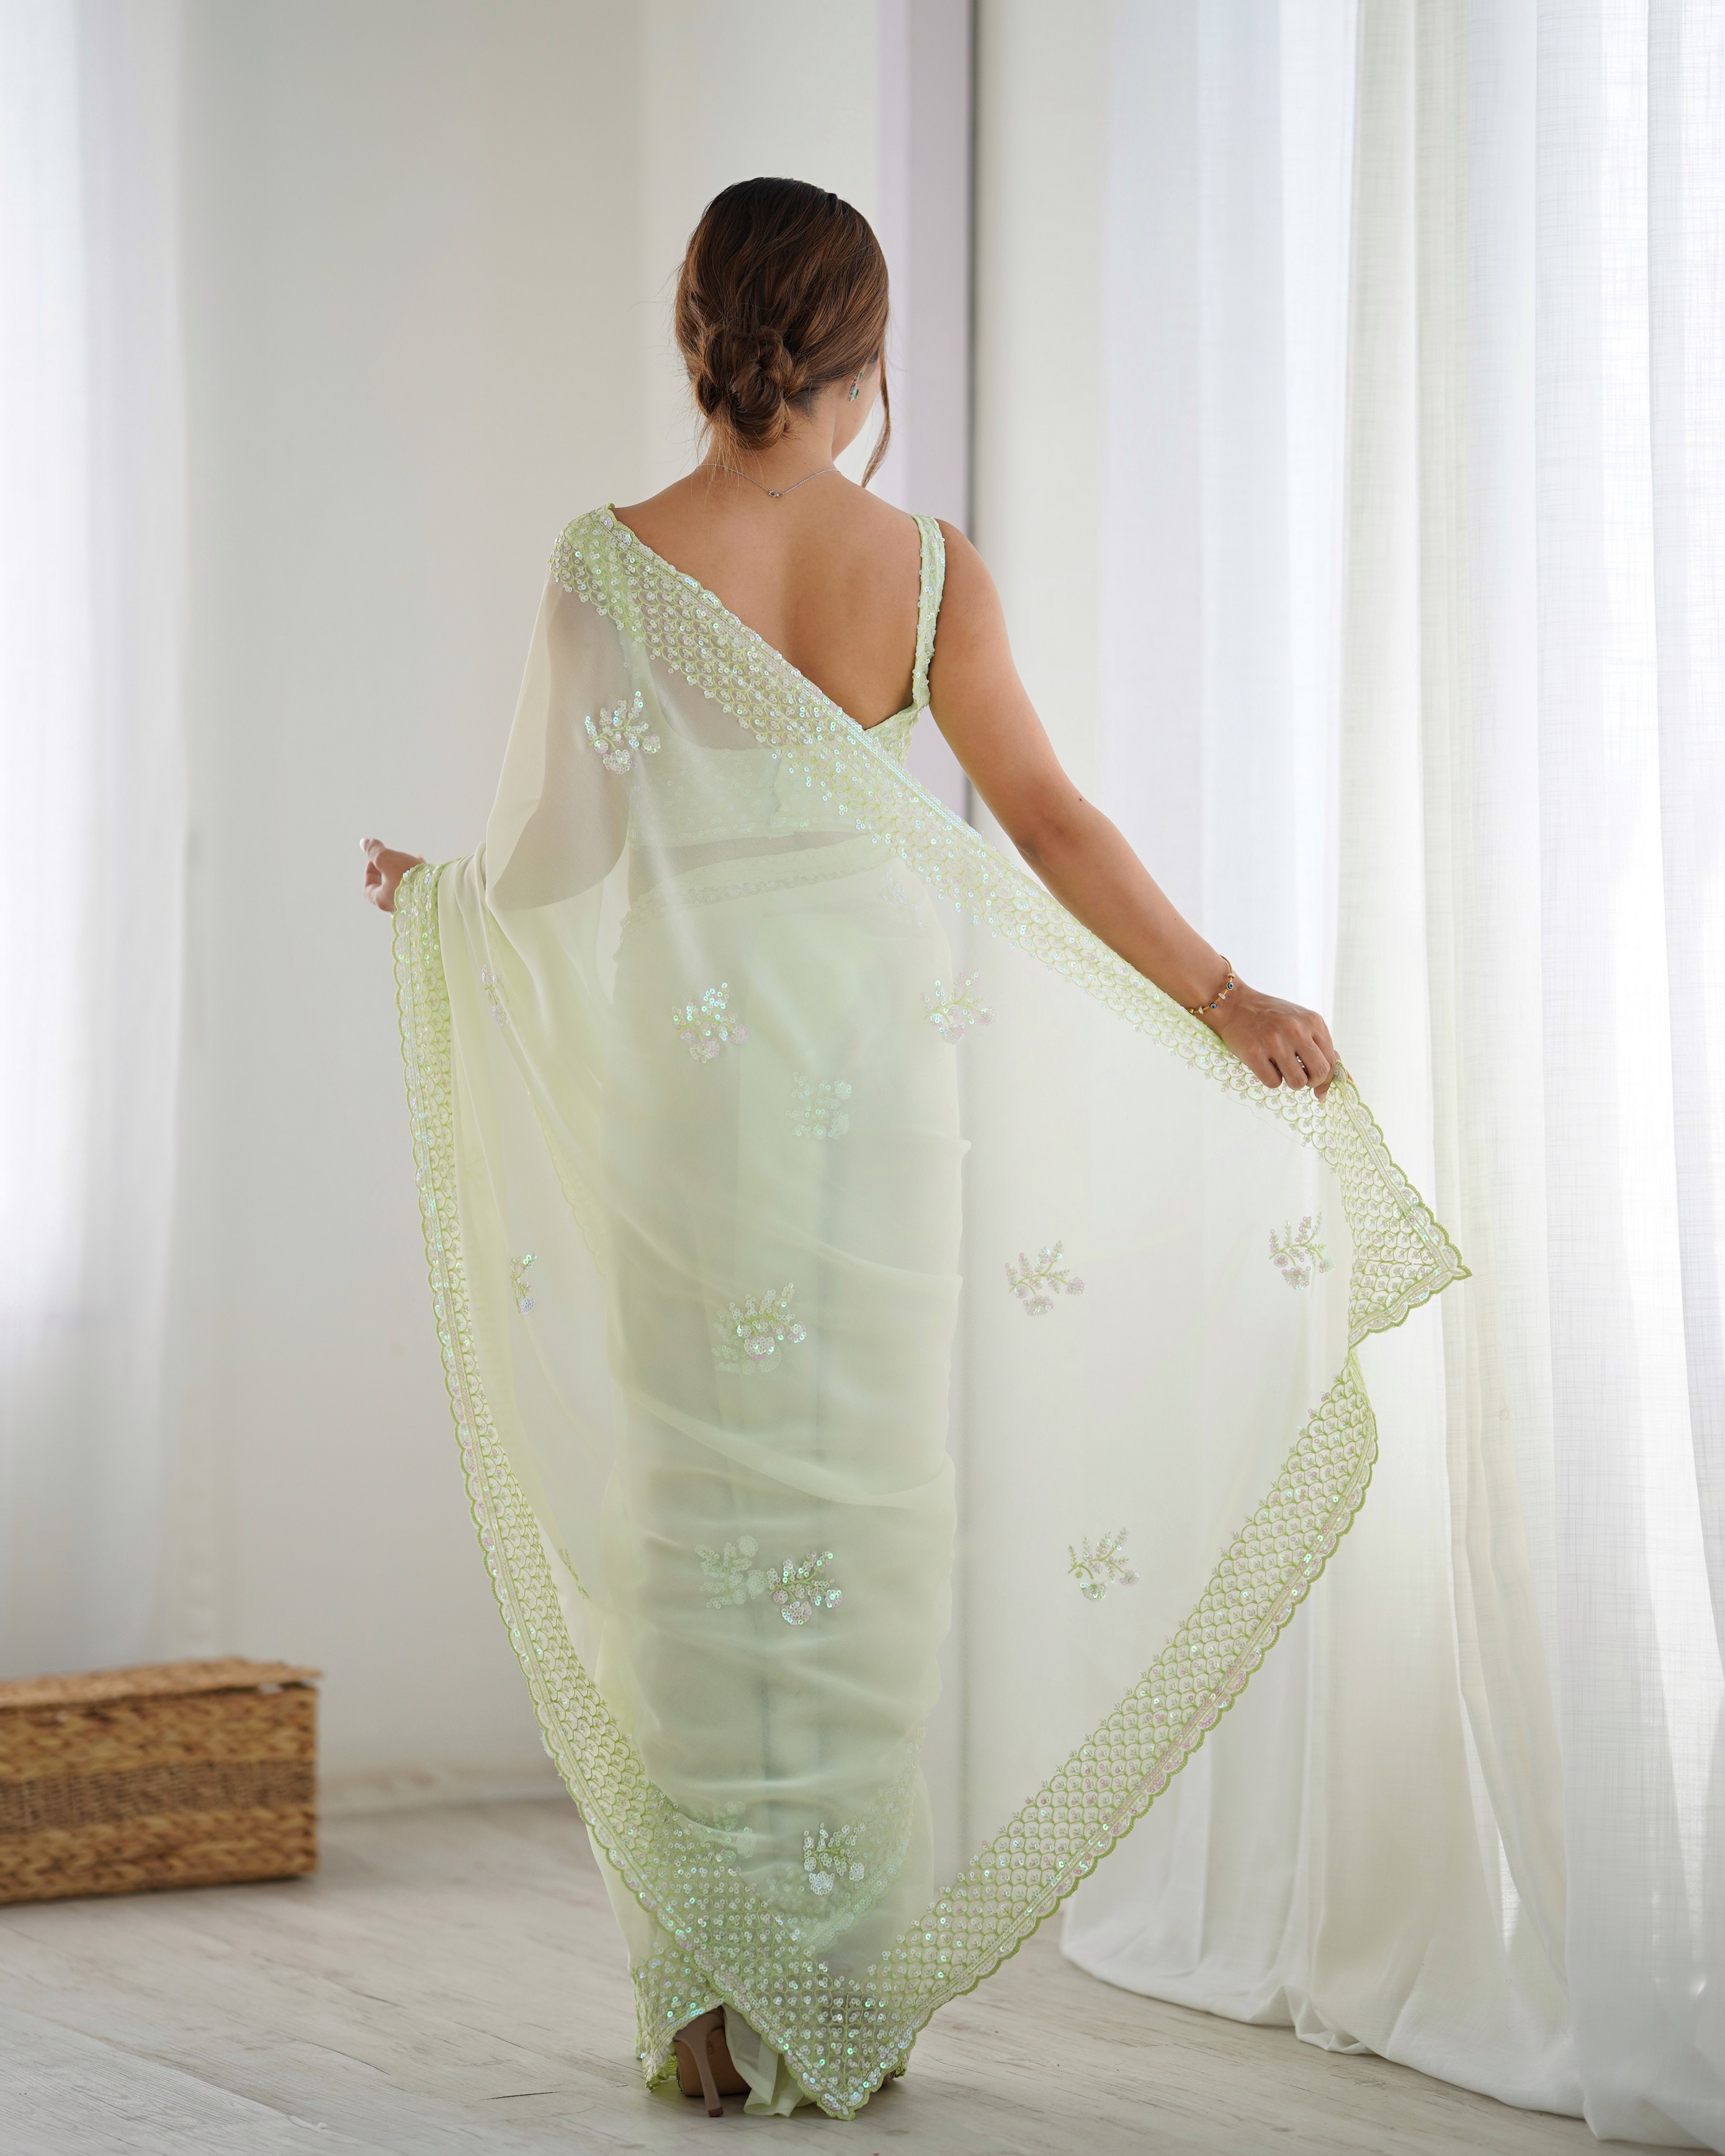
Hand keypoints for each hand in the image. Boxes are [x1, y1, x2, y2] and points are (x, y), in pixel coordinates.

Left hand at [363, 837, 423, 913]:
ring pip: (403, 887)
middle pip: (386, 887)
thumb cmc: (407, 877)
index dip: (370, 872)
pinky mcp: (425, 902)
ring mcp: (411, 906)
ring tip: (413, 859)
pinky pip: (417, 888)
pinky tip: (424, 864)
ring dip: (404, 871)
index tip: (377, 860)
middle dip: (389, 870)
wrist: (437, 890)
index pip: (368, 888)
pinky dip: (417, 876)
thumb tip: (364, 842)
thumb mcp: (386, 859)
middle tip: (394, 859)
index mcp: (382, 900)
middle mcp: (395, 906)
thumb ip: (374, 851)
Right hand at [1205, 979, 1336, 1097]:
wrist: (1235, 1004)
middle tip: (1300, 1077)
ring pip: (1297, 1082)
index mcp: (1313, 1021)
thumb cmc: (1271, 1016)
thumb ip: (1320, 1045)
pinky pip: (1274, 1083)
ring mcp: (1274, 1041)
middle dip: (1311, 1082)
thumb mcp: (1300, 1022)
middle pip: (1319, 1073)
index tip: (1319, 1088)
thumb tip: (1344, 1078)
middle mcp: (1296, 1030)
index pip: (1331, 1061)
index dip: (1327, 1079)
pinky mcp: (1254, 1053)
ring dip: (1290, 1082)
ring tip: (1280, 1068)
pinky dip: (1270, 1079)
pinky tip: (1264, 1064)